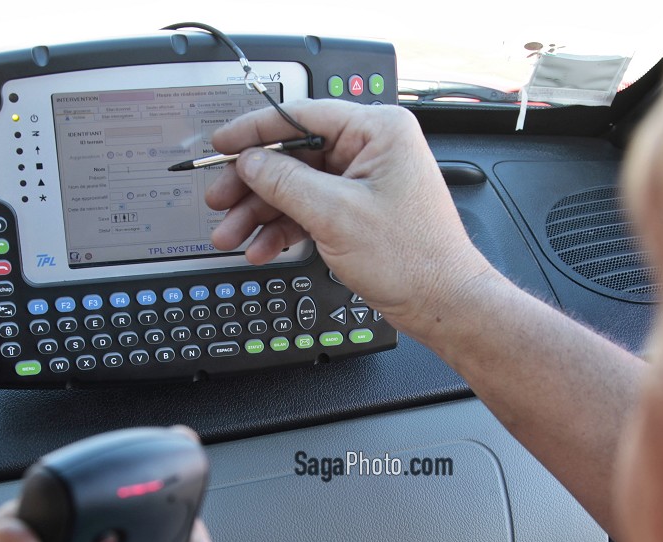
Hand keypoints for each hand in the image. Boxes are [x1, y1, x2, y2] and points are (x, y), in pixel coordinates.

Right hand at [206, 99, 495, 339]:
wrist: (443, 304)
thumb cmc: (414, 259)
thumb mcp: (336, 215)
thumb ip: (285, 182)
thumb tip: (250, 162)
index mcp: (378, 130)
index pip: (301, 116)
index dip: (254, 131)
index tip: (221, 144)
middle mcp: (373, 149)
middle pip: (293, 155)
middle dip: (252, 184)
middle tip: (220, 200)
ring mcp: (365, 182)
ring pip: (296, 187)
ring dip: (261, 213)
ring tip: (232, 235)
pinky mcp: (359, 211)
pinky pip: (309, 210)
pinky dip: (283, 229)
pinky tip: (260, 247)